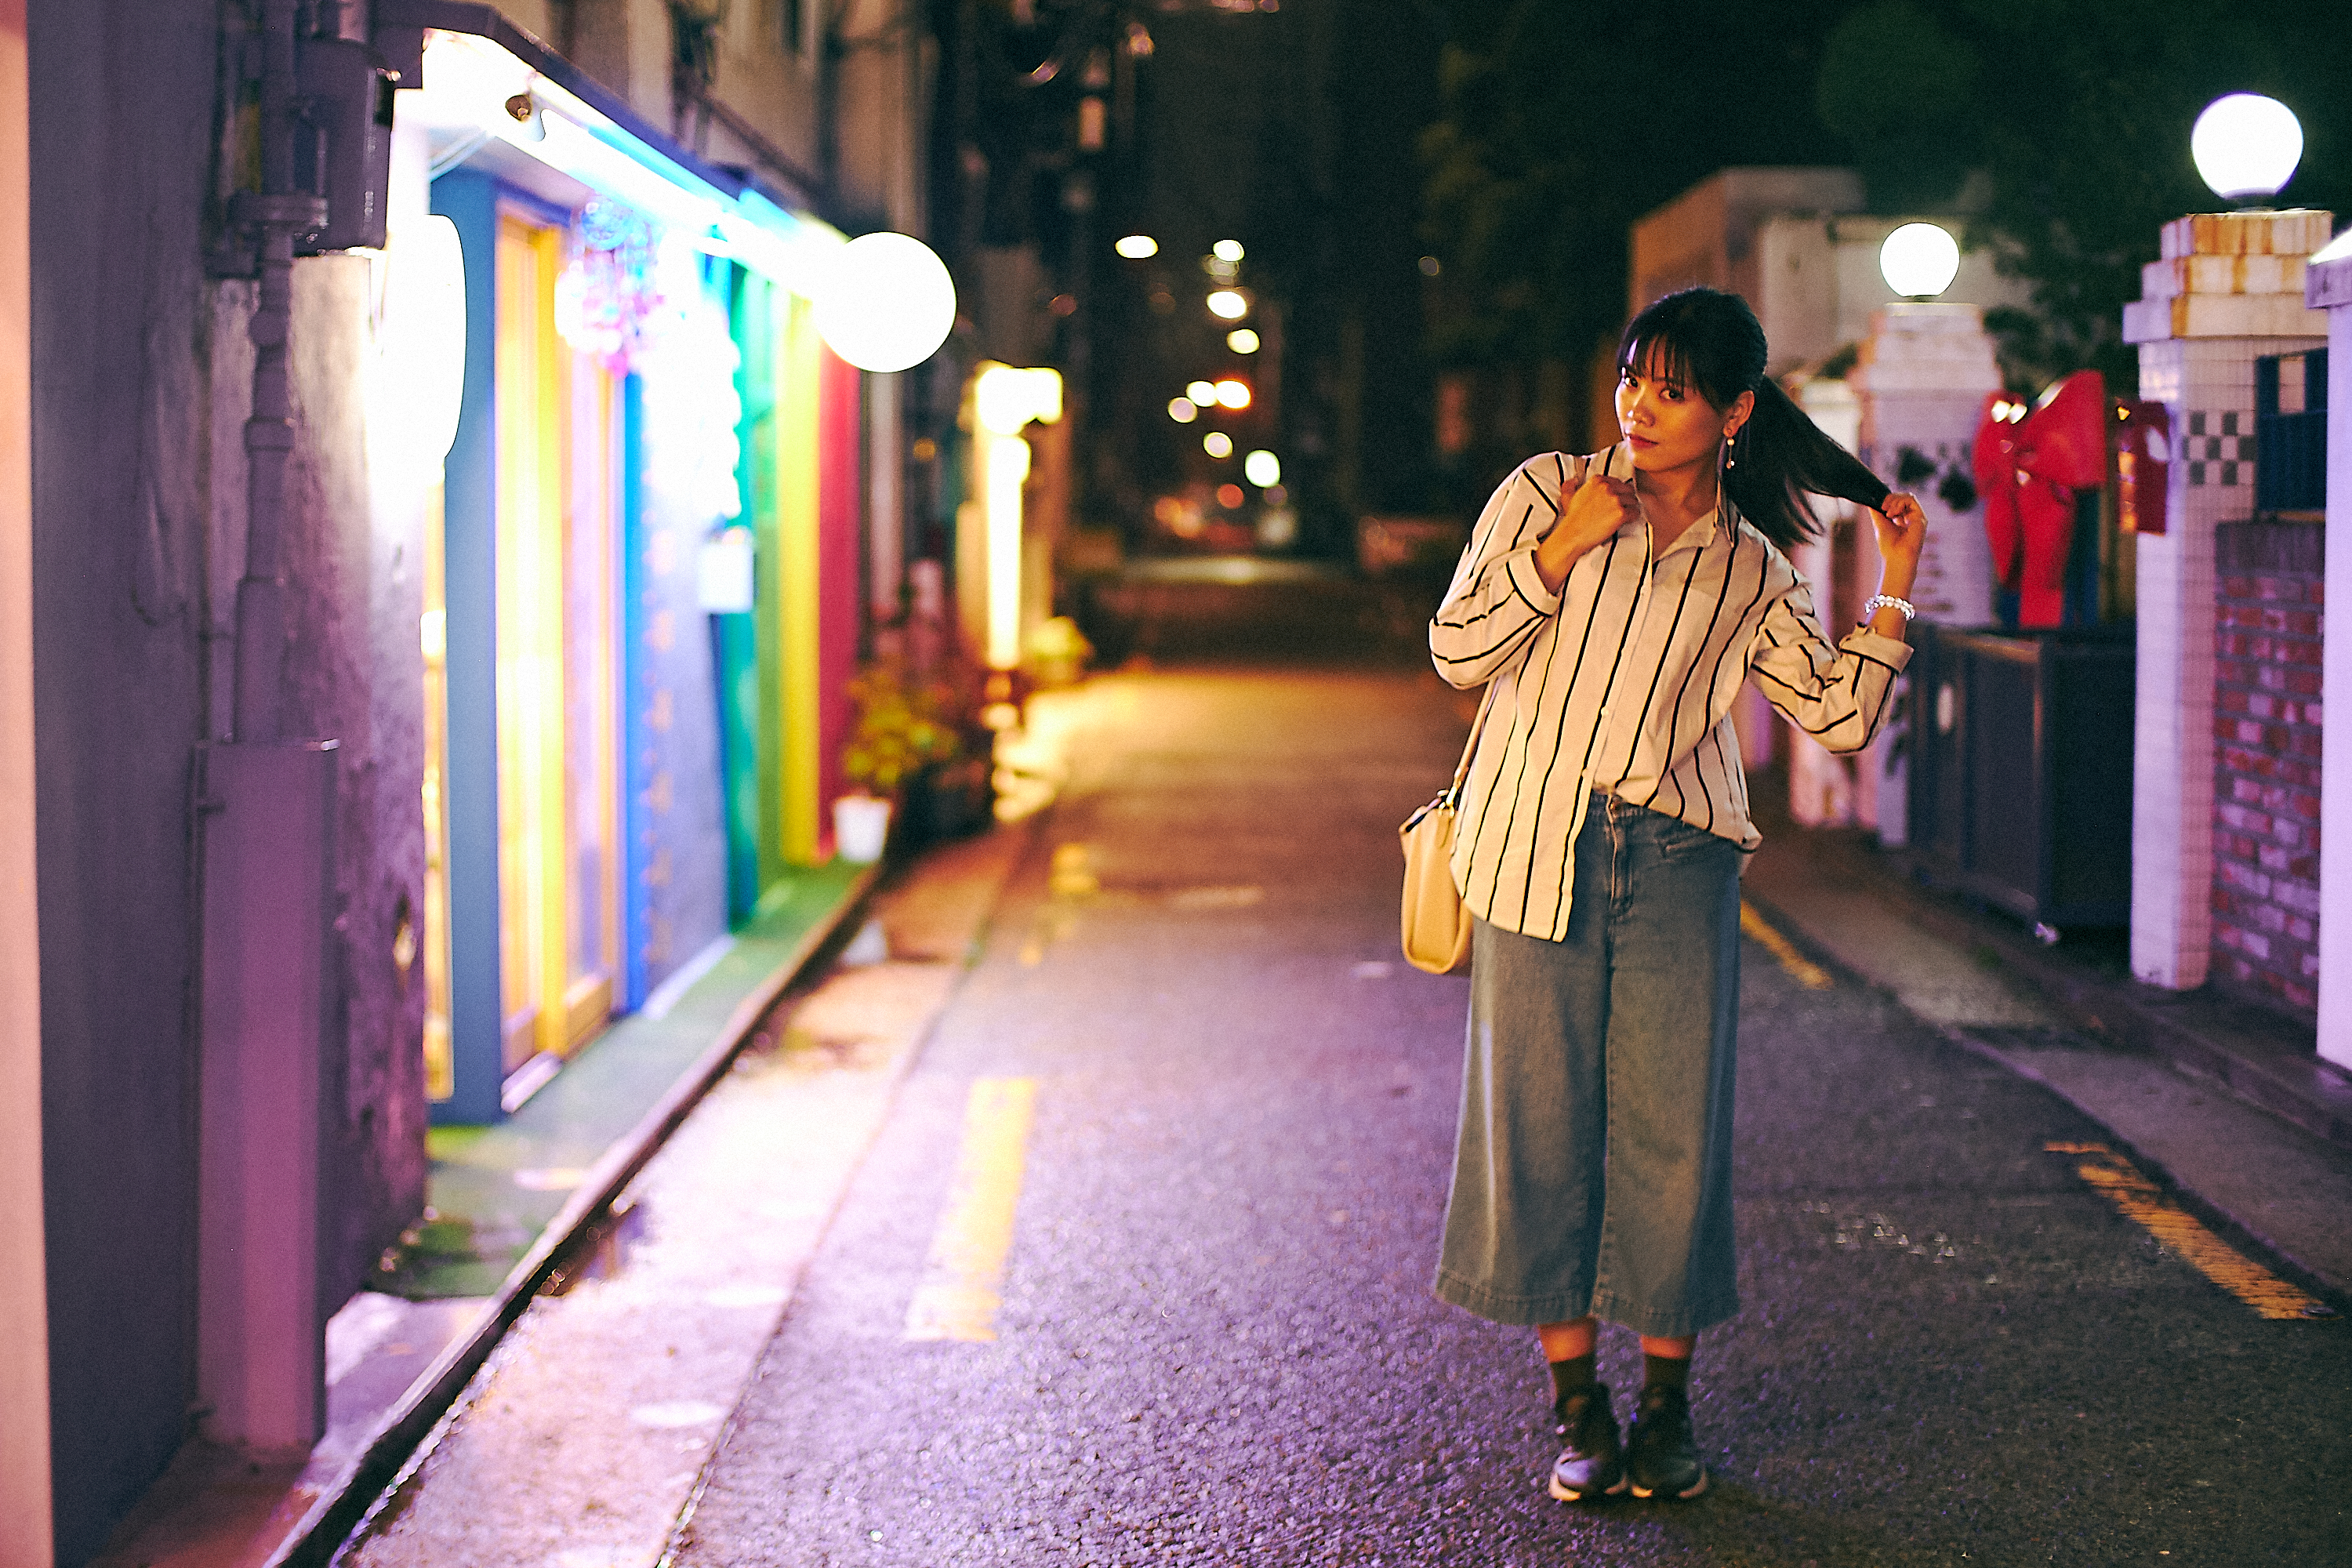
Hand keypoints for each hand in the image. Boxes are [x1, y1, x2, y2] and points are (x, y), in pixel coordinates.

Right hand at [1534, 465, 1638, 589]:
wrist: (1573, 534)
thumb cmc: (1572, 518)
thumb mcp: (1568, 497)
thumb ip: (1570, 486)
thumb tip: (1572, 481)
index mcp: (1597, 481)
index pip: (1618, 482)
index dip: (1618, 492)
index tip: (1615, 500)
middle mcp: (1607, 487)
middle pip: (1628, 490)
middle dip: (1626, 499)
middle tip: (1622, 508)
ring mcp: (1615, 500)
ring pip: (1633, 501)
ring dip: (1630, 508)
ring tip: (1624, 516)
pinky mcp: (1621, 513)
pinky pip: (1635, 512)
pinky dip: (1633, 517)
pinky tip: (1626, 521)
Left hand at [1868, 491, 1928, 588]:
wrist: (1896, 558)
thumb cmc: (1889, 546)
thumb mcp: (1880, 523)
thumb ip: (1876, 511)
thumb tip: (1871, 499)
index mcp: (1903, 518)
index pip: (1899, 501)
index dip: (1889, 499)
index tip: (1880, 506)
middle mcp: (1912, 517)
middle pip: (1904, 497)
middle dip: (1891, 498)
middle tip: (1883, 507)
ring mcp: (1918, 517)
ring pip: (1908, 496)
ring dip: (1894, 501)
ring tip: (1888, 513)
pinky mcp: (1921, 518)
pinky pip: (1911, 500)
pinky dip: (1899, 503)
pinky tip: (1893, 514)